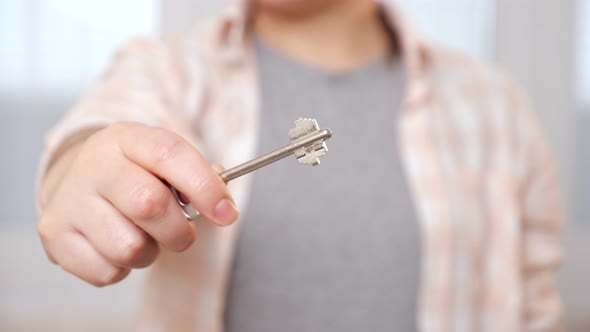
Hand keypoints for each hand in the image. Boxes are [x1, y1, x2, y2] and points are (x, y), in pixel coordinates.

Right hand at [37, 122, 238, 285]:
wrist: (79, 180)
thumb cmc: (136, 175)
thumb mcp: (164, 162)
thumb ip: (198, 176)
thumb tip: (222, 205)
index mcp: (127, 138)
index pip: (169, 154)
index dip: (204, 186)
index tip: (227, 214)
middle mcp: (94, 164)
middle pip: (149, 205)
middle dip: (179, 231)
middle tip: (182, 233)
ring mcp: (69, 200)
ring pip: (129, 247)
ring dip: (149, 253)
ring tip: (141, 236)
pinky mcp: (55, 236)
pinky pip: (106, 272)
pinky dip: (121, 269)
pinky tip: (114, 246)